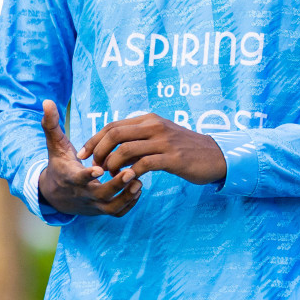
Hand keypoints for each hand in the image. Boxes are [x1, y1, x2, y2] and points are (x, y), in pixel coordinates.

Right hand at [37, 101, 142, 216]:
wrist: (56, 194)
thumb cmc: (59, 164)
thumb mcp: (55, 146)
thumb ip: (52, 124)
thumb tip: (46, 101)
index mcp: (70, 177)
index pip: (77, 178)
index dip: (87, 174)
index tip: (98, 168)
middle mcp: (82, 194)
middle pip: (100, 194)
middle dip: (115, 185)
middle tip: (132, 172)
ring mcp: (93, 205)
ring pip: (111, 208)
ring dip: (126, 197)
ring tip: (140, 181)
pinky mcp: (101, 210)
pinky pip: (117, 212)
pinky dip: (129, 203)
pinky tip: (139, 187)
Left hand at [79, 113, 226, 187]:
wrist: (216, 156)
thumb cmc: (185, 149)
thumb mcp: (160, 137)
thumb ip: (139, 139)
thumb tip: (112, 148)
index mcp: (149, 119)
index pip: (112, 126)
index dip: (93, 140)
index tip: (83, 155)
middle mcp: (155, 126)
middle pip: (115, 134)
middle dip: (98, 152)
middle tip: (94, 167)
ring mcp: (164, 141)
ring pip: (126, 149)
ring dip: (112, 164)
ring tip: (111, 175)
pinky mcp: (173, 158)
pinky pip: (144, 164)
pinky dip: (131, 173)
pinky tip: (128, 180)